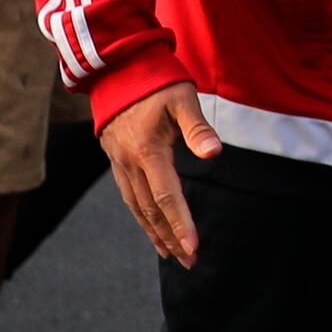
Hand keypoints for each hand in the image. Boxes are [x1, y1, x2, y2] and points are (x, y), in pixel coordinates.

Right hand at [104, 82, 219, 267]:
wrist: (116, 68)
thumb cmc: (156, 81)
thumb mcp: (182, 98)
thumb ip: (197, 128)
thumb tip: (215, 153)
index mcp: (147, 151)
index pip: (166, 196)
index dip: (180, 224)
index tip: (193, 248)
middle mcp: (129, 162)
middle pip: (151, 210)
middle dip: (170, 238)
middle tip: (190, 262)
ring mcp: (119, 163)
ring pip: (137, 207)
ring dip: (154, 233)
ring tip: (171, 255)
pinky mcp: (116, 160)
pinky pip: (128, 196)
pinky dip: (141, 217)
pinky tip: (151, 229)